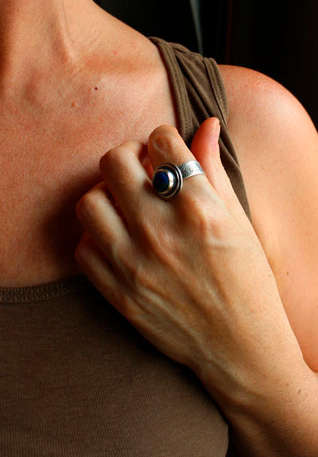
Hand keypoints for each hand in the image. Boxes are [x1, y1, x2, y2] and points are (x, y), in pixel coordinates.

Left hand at [75, 118, 301, 404]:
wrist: (239, 348)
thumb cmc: (248, 282)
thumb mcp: (239, 221)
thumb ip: (214, 169)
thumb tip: (207, 125)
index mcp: (200, 209)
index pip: (161, 140)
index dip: (162, 138)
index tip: (164, 150)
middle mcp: (162, 232)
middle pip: (115, 161)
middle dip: (128, 157)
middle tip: (140, 171)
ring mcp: (135, 264)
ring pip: (90, 201)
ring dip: (106, 195)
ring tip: (125, 206)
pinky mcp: (118, 293)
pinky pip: (84, 247)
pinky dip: (97, 237)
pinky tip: (118, 240)